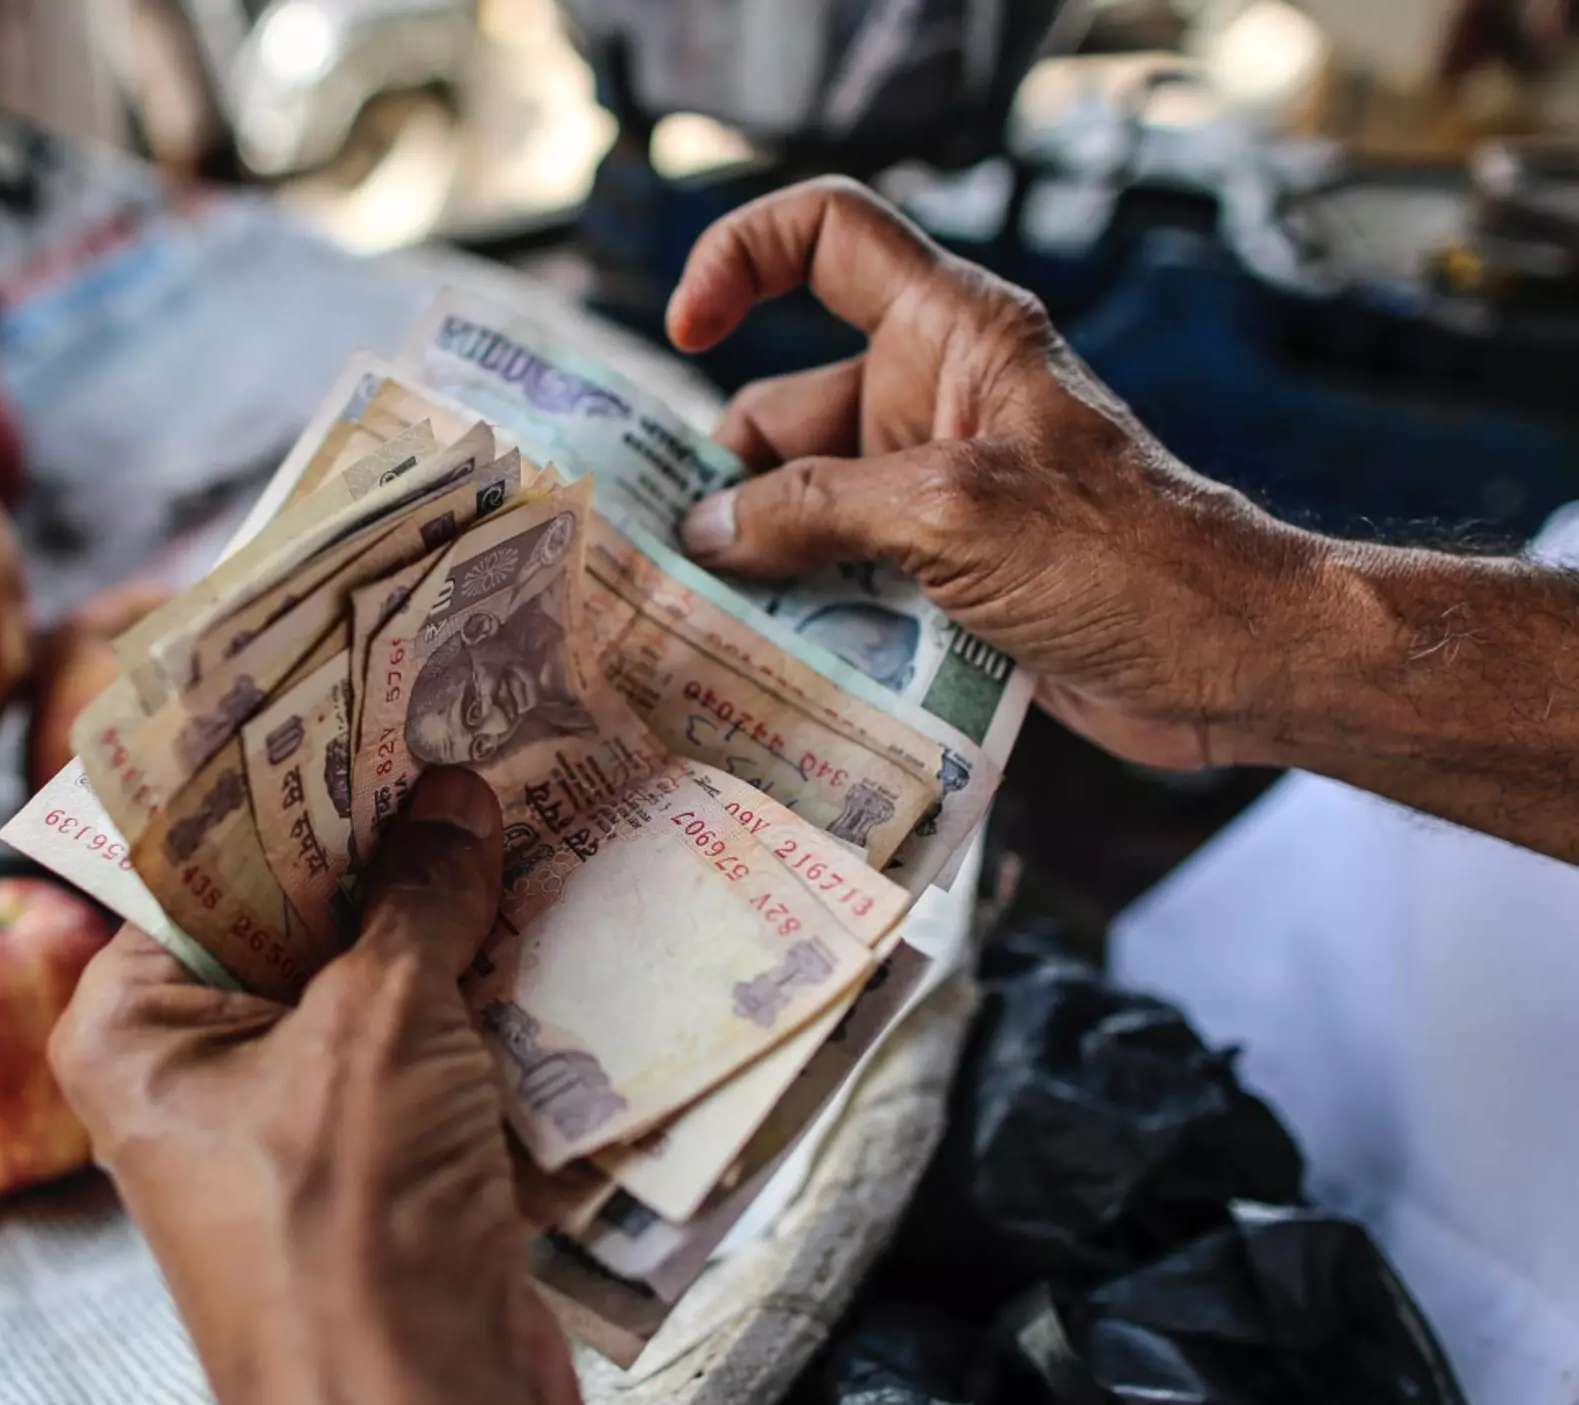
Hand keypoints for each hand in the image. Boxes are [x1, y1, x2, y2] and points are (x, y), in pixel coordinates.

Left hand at [49, 769, 583, 1404]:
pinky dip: (490, 991)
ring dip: (455, 913)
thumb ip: (415, 899)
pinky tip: (561, 915)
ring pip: (379, 977)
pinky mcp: (388, 1158)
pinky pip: (434, 1044)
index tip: (365, 696)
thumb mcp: (375, 1028)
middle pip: (300, 912)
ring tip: (531, 802)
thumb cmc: (349, 1231)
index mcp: (139, 1023)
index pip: (203, 858)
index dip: (288, 779)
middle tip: (468, 735)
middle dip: (391, 840)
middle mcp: (205, 1062)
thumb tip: (453, 799)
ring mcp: (301, 1115)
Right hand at [670, 177, 1321, 770]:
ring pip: (804, 508)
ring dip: (761, 562)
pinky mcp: (940, 575)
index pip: (828, 237)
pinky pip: (841, 577)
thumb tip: (709, 531)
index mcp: (952, 334)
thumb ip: (818, 509)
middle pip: (786, 407)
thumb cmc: (1125, 558)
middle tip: (678, 555)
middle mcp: (932, 401)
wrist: (1227, 665)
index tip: (685, 330)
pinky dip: (803, 611)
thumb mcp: (952, 513)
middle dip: (732, 477)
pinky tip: (762, 659)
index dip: (742, 257)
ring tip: (708, 622)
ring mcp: (933, 494)